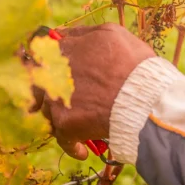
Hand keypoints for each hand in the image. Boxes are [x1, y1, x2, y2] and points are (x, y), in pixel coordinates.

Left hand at [37, 23, 154, 159]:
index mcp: (65, 48)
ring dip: (62, 118)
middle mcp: (54, 72)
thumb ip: (86, 33)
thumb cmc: (137, 67)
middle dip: (51, 92)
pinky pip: (62, 138)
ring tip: (81, 127)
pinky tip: (83, 151)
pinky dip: (73, 145)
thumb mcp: (114, 34)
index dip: (52, 63)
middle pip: (39, 82)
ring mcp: (57, 98)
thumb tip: (65, 34)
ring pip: (48, 110)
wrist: (145, 100)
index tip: (61, 72)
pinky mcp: (64, 123)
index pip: (46, 53)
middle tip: (67, 102)